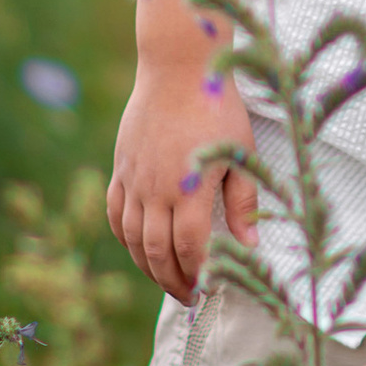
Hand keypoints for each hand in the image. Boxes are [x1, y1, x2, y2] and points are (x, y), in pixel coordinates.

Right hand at [107, 56, 256, 301]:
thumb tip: (250, 246)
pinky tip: (137, 248)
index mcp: (191, 188)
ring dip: (148, 266)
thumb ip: (244, 204)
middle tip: (189, 297)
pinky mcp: (121, 167)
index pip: (191, 248)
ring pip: (132, 238)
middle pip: (158, 251)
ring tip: (166, 280)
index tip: (209, 290)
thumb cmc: (217, 108)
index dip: (199, 274)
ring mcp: (134, 179)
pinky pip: (115, 212)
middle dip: (173, 281)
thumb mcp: (241, 154)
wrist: (178, 68)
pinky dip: (124, 237)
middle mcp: (157, 189)